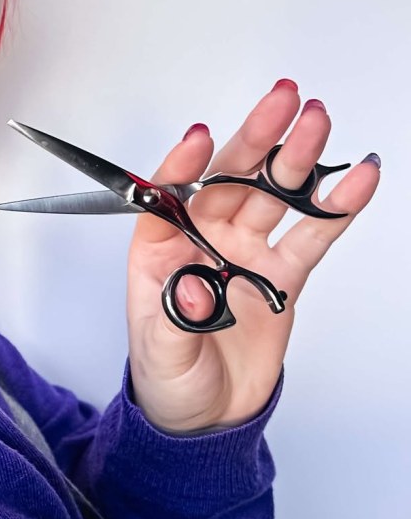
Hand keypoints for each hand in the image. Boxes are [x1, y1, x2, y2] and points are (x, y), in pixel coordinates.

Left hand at [124, 80, 379, 433]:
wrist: (206, 418)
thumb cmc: (169, 379)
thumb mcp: (160, 355)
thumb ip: (175, 319)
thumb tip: (191, 286)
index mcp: (158, 251)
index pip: (167, 197)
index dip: (183, 166)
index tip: (200, 138)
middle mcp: (202, 241)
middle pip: (228, 179)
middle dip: (254, 138)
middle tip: (282, 100)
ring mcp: (245, 252)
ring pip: (272, 194)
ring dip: (296, 157)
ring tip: (317, 120)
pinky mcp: (282, 274)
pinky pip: (311, 233)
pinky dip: (336, 205)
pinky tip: (359, 175)